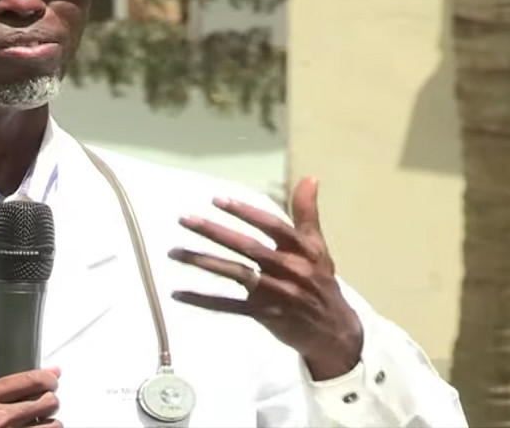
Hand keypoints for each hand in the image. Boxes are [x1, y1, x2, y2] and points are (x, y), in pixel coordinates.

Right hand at [0, 367, 61, 427]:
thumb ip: (2, 390)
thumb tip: (42, 376)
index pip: (31, 380)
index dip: (48, 379)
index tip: (52, 381)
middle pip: (47, 401)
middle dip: (48, 402)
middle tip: (44, 405)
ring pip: (54, 425)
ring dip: (49, 425)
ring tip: (38, 425)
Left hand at [168, 177, 362, 380]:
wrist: (334, 332)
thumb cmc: (320, 282)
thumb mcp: (318, 247)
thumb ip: (307, 213)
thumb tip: (310, 177)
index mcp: (303, 250)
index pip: (272, 226)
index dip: (246, 212)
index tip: (217, 200)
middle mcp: (291, 269)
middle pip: (248, 247)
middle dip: (214, 232)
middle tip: (184, 219)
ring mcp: (277, 293)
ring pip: (236, 274)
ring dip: (203, 262)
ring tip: (174, 252)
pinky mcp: (265, 314)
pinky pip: (229, 306)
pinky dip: (203, 300)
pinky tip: (179, 294)